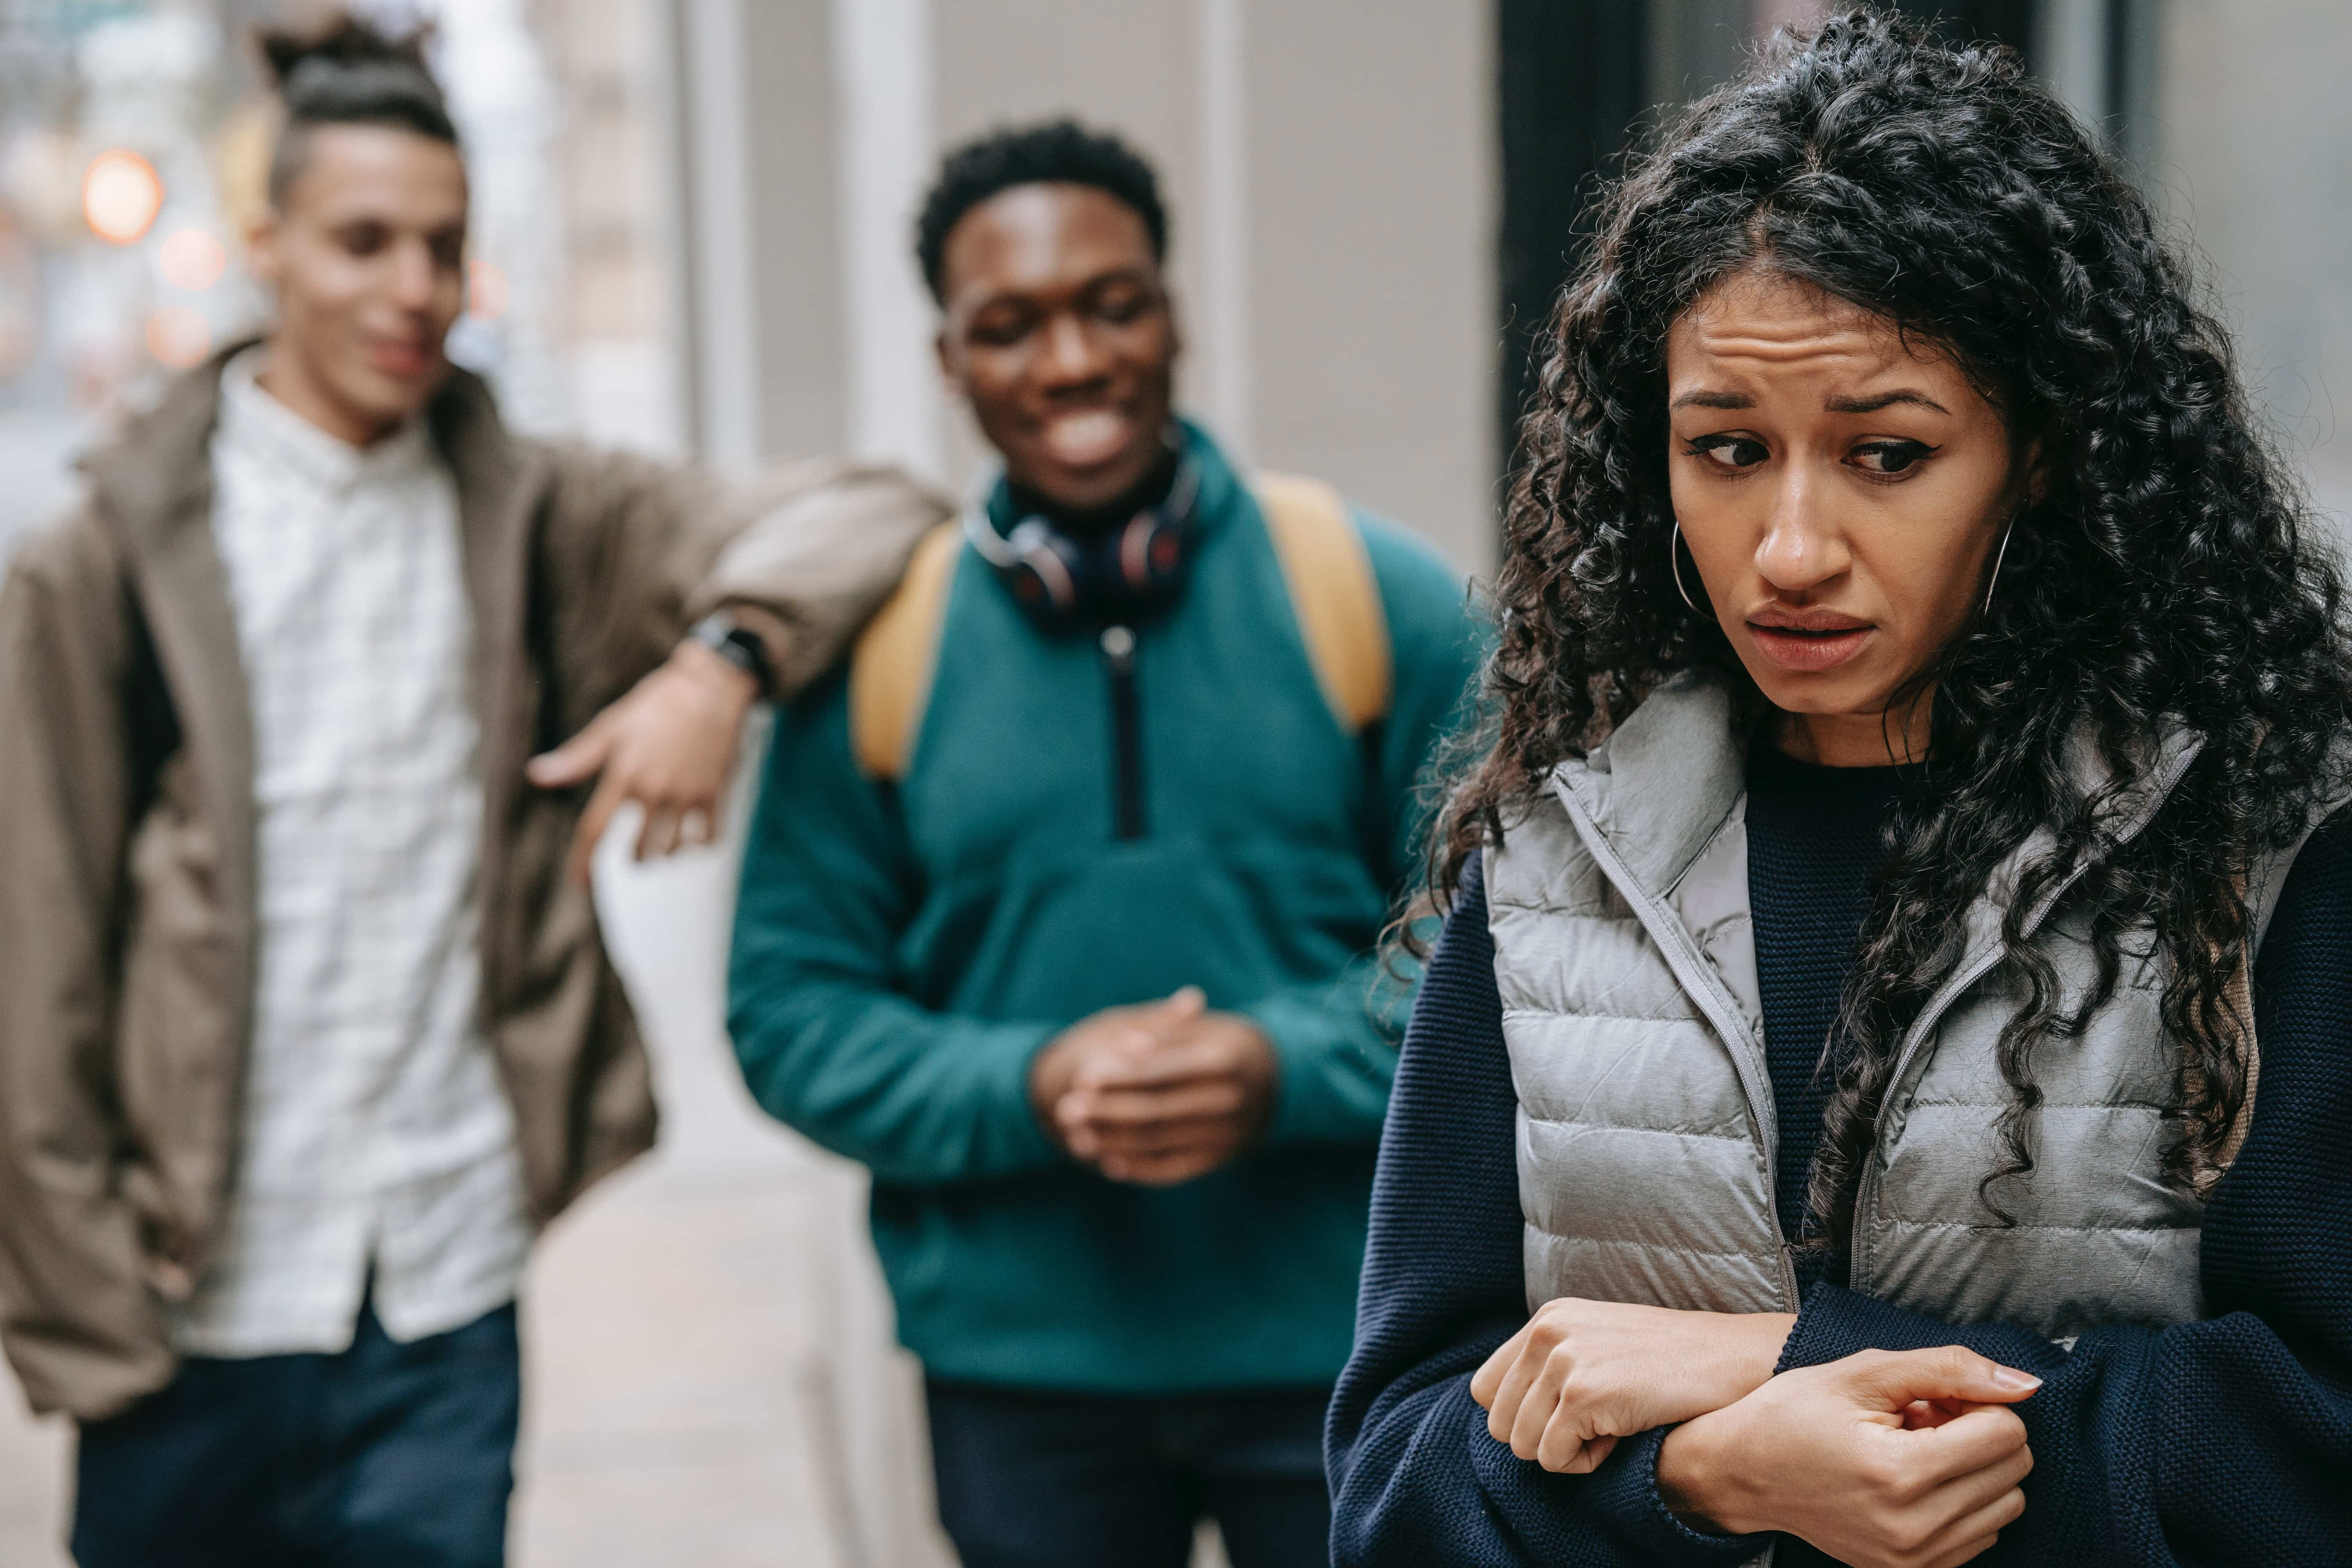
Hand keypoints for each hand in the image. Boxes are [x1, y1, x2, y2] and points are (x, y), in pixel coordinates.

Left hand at [526, 641, 758, 885]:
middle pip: (638, 850)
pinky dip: (700, 845)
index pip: (595, 830)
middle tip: (636, 855)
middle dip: (634, 859)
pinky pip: (708, 837)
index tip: (579, 884)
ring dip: (665, 855)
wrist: (710, 687)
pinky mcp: (715, 793)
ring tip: (664, 848)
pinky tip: (696, 838)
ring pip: (672, 849)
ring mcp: (686, 794)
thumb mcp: (612, 727)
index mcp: (623, 775)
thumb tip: (536, 776)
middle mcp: (654, 791)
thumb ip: (577, 759)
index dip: (584, 862)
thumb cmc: (656, 704)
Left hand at [1029, 988, 1278, 1185]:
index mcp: (1224, 1060)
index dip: (1119, 1076)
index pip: (1160, 1072)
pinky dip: (1139, 1168)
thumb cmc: (1224, 1043)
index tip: (1082, 1076)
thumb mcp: (1201, 1028)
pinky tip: (1109, 1160)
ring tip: (1076, 1134)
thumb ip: (1163, 1033)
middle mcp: (1230, 1101)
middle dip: (1106, 1112)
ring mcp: (1228, 1134)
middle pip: (1155, 1111)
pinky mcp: (1222, 1159)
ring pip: (1159, 1143)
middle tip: (1066, 1109)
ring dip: (1113, 1141)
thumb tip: (1125, 1045)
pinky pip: (1174, 1169)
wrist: (1275, 1078)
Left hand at [1469, 1300, 1796, 1473]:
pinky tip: (1621, 1437)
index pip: (1485, 1390)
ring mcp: (1564, 1361)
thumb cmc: (1669, 1363)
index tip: (1570, 1415)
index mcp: (1547, 1319)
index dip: (1523, 1417)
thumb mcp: (1597, 1343)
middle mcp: (1548, 1332)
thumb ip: (1550, 1364)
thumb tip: (1503, 1414)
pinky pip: (1553, 1459)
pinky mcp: (1583, 1394)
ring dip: (1566, 1452)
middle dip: (1543, 1439)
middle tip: (1596, 1425)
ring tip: (1611, 1427)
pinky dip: (1585, 1464)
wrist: (1733, 1360)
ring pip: (1522, 1445)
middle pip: (1499, 1423)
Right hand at [1657, 1346, 2040, 1567]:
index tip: (1936, 1396)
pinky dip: (1964, 1502)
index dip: (1977, 1400)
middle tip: (1928, 1417)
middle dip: (1981, 1431)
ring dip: (1977, 1469)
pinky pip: (1983, 1535)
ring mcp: (1915, 1558)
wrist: (1744, 1473)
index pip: (2006, 1432)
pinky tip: (1919, 1479)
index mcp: (1900, 1471)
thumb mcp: (1866, 1372)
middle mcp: (1914, 1526)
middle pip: (2014, 1469)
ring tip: (1922, 1448)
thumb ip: (1949, 1369)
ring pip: (2007, 1505)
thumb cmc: (1797, 1413)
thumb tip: (2025, 1384)